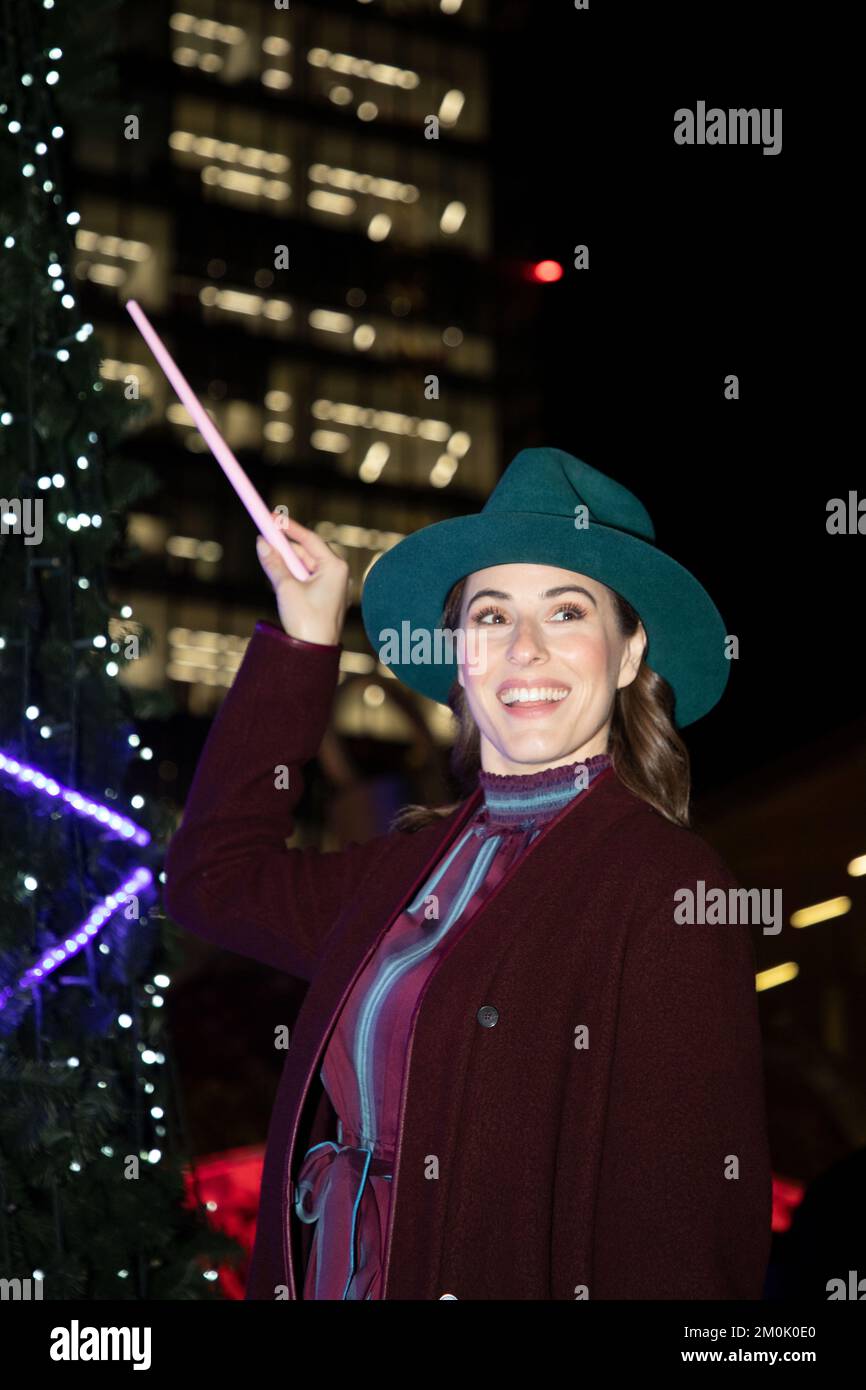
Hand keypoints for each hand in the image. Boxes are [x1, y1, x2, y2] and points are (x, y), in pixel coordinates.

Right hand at [256, 513, 348, 645]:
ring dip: (286, 563)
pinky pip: (307, 579)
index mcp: (335, 567)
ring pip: (305, 566)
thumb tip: (262, 543)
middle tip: (264, 536)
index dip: (289, 527)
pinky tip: (279, 580)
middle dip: (285, 546)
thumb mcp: (286, 588)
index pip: (310, 538)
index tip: (272, 517)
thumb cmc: (306, 621)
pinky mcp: (326, 598)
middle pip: (307, 551)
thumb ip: (274, 563)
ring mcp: (333, 587)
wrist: (314, 654)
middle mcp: (338, 574)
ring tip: (269, 561)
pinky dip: (292, 576)